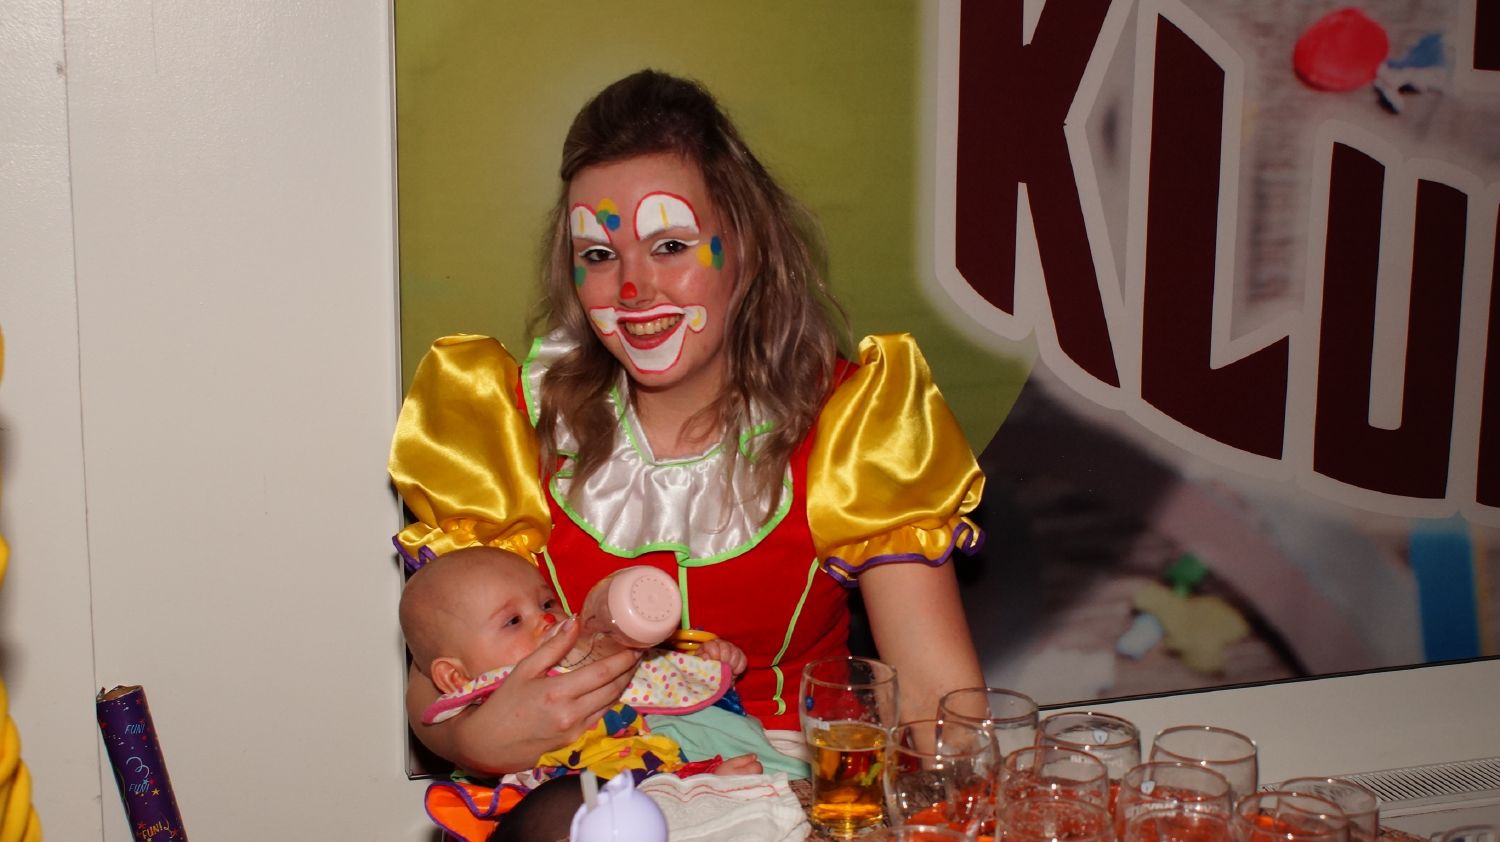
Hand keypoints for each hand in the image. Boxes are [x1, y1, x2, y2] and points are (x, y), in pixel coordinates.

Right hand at [406, 616, 641, 774]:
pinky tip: (609, 690)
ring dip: (621, 686)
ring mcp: (575, 731)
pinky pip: (599, 718)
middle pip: (613, 689)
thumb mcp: (524, 669)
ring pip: (610, 705)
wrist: (487, 745)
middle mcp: (571, 714)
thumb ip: (552, 646)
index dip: (623, 660)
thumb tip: (574, 622)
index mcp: (558, 693)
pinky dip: (608, 702)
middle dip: (628, 671)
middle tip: (637, 654)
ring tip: (627, 669)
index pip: (603, 673)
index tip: (635, 646)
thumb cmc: (503, 704)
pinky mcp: (574, 742)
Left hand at [698, 638, 746, 676]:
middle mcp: (720, 643)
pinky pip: (743, 659)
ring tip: (728, 672)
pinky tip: (735, 672)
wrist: (715, 675)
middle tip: (723, 668)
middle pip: (725, 646)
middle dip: (725, 659)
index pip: (712, 645)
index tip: (716, 662)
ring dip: (732, 664)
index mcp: (708, 645)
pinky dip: (740, 667)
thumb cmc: (706, 670)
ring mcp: (731, 647)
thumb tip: (705, 657)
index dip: (714, 653)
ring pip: (735, 652)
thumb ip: (701, 663)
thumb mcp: (701, 667)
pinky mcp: (740, 654)